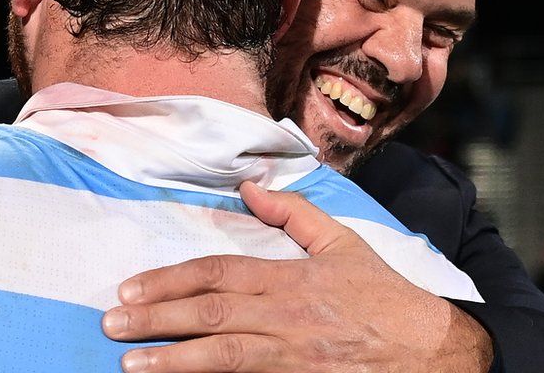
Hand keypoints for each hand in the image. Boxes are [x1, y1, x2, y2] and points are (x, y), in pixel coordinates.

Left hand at [102, 181, 492, 371]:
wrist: (431, 350)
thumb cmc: (383, 295)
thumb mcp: (343, 244)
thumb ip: (294, 214)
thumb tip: (250, 188)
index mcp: (292, 278)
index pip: (219, 272)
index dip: (171, 279)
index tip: (132, 288)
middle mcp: (286, 318)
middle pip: (211, 314)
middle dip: (156, 319)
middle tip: (111, 323)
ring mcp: (292, 357)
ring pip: (223, 358)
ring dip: (172, 360)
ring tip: (130, 363)